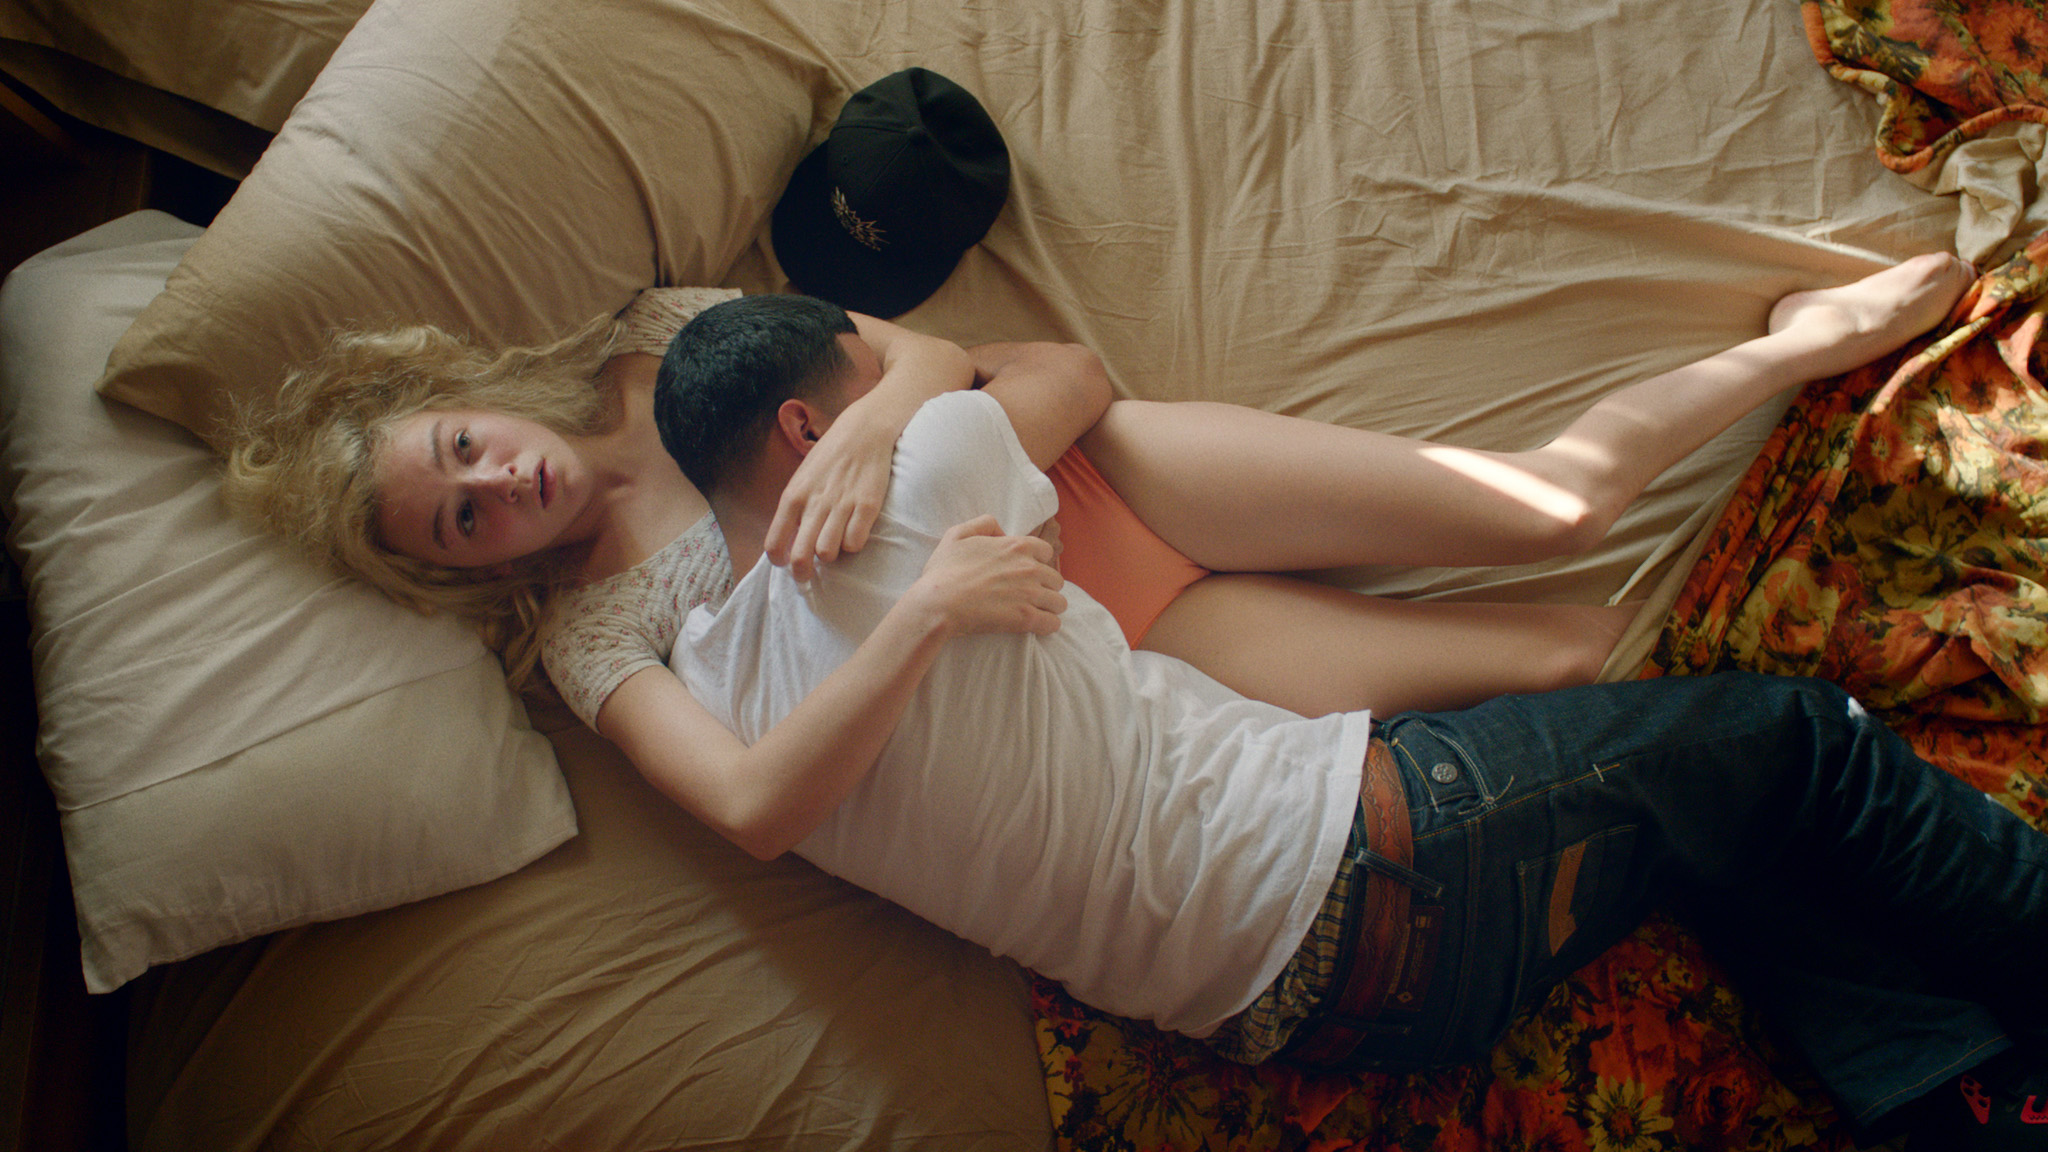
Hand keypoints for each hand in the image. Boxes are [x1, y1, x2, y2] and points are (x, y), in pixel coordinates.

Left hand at [765, 406, 893, 580]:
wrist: (864, 431)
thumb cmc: (830, 456)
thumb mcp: (802, 477)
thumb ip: (794, 507)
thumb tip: (789, 539)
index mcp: (793, 496)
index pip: (774, 543)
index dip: (778, 560)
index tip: (784, 562)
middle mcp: (815, 503)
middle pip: (800, 556)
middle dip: (802, 572)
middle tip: (807, 575)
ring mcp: (841, 506)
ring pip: (828, 553)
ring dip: (830, 554)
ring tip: (834, 543)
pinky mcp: (867, 506)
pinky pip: (855, 543)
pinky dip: (853, 543)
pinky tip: (853, 530)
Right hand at [908, 516, 1066, 636]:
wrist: (938, 603)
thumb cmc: (944, 570)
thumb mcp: (958, 534)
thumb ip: (984, 524)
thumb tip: (1002, 531)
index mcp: (1017, 546)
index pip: (1046, 552)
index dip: (1037, 562)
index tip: (1026, 573)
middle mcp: (1029, 568)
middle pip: (1056, 579)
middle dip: (1045, 587)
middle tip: (1029, 595)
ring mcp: (1030, 594)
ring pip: (1059, 602)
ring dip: (1049, 607)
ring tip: (1036, 612)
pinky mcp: (1026, 618)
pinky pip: (1052, 623)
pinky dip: (1047, 625)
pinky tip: (1036, 625)